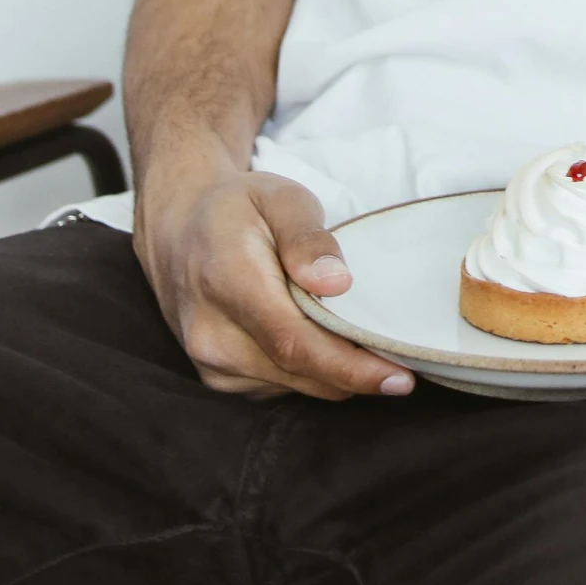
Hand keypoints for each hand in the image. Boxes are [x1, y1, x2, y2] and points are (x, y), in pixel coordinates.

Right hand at [135, 160, 413, 400]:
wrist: (177, 229)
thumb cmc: (237, 209)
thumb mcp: (279, 198)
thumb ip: (308, 238)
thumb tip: (338, 284)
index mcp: (228, 283)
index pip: (295, 342)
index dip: (350, 367)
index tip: (399, 377)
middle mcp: (212, 334)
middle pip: (300, 372)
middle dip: (357, 374)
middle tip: (408, 362)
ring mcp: (210, 362)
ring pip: (294, 385)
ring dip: (335, 374)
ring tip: (367, 343)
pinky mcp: (217, 378)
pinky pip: (279, 386)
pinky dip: (310, 372)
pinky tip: (325, 343)